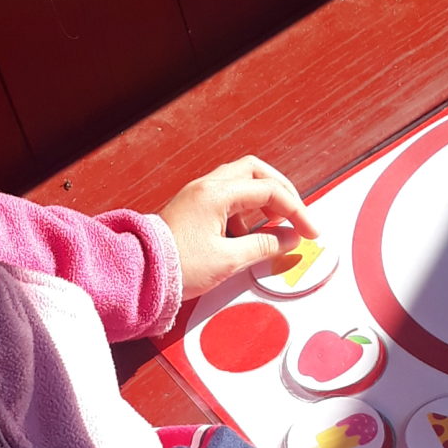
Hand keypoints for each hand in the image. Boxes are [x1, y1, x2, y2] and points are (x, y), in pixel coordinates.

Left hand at [160, 155, 319, 299]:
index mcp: (215, 194)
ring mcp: (198, 195)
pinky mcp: (193, 208)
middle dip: (281, 192)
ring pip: (241, 183)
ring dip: (262, 202)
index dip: (296, 211)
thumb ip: (264, 247)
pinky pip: (227, 199)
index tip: (309, 231)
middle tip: (295, 216)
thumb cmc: (176, 266)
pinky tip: (246, 238)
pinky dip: (245, 213)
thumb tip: (289, 239)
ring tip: (270, 230)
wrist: (138, 275)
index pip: (269, 191)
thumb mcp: (228, 260)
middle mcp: (206, 187)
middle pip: (256, 172)